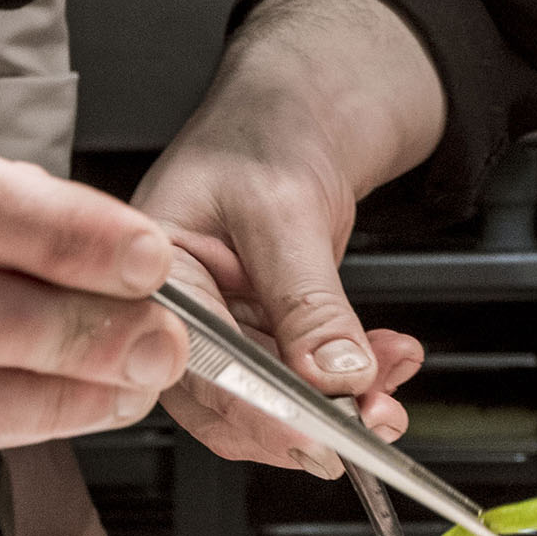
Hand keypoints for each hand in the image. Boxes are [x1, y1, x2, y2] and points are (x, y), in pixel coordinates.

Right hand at [132, 0, 445, 472]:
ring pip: (274, 402)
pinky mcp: (261, 336)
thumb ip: (307, 299)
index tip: (318, 431)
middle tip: (369, 421)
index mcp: (145, 278)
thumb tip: (336, 377)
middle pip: (227, 404)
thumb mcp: (284, 208)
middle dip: (307, 421)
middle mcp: (174, 315)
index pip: (187, 368)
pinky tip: (388, 360)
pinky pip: (303, 380)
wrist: (299, 105)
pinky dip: (354, 377)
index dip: (254, 411)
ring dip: (342, 402)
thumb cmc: (263, 129)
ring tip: (392, 385)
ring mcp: (220, 330)